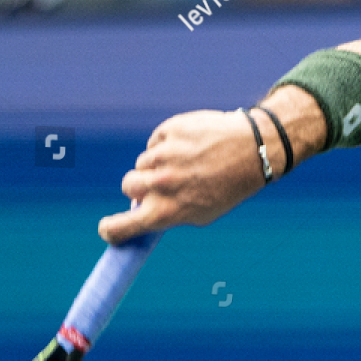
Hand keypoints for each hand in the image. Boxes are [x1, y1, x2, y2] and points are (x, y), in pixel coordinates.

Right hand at [98, 109, 269, 243]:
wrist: (251, 150)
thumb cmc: (227, 188)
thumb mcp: (200, 214)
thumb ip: (167, 214)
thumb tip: (139, 212)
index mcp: (165, 212)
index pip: (120, 227)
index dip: (111, 230)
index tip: (108, 230)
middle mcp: (159, 185)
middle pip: (128, 186)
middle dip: (138, 187)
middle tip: (159, 185)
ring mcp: (161, 156)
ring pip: (142, 163)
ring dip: (156, 165)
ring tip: (186, 164)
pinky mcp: (167, 131)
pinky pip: (154, 142)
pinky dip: (166, 145)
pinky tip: (190, 148)